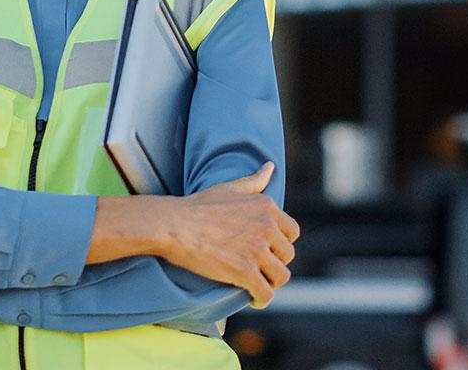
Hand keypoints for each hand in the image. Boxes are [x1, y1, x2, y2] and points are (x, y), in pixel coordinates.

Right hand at [158, 162, 299, 308]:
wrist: (174, 226)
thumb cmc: (198, 206)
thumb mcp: (230, 187)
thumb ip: (254, 181)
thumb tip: (270, 167)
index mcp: (267, 206)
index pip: (292, 232)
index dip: (281, 244)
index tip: (268, 251)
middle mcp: (267, 227)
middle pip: (287, 255)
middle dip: (275, 263)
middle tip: (260, 269)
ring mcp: (257, 249)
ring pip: (281, 276)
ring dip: (272, 283)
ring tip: (259, 285)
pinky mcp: (245, 271)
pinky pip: (266, 293)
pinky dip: (262, 299)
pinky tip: (254, 299)